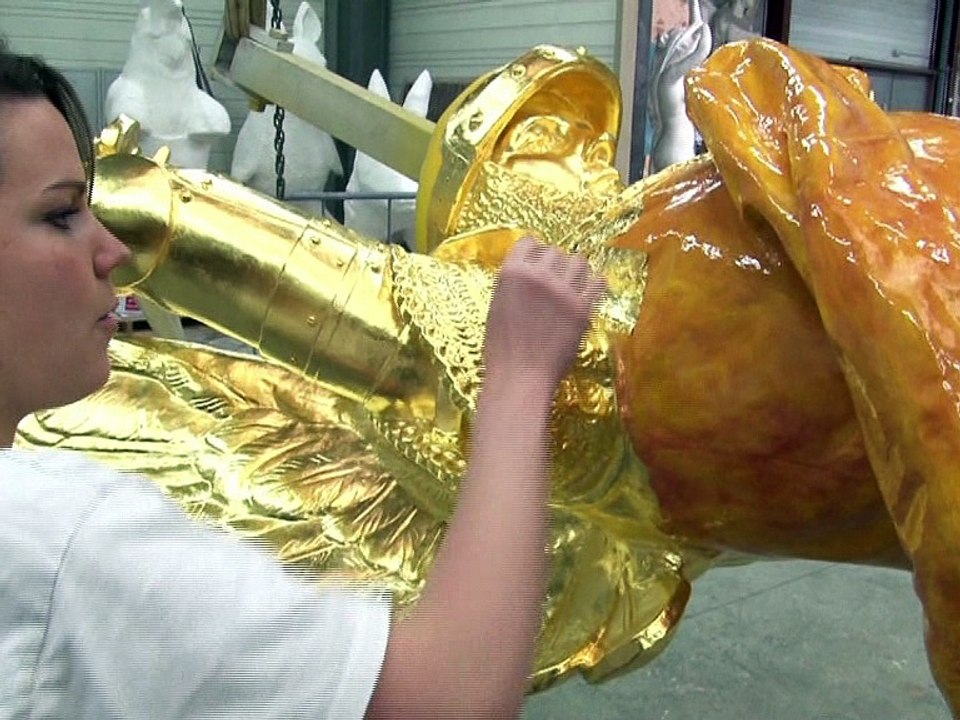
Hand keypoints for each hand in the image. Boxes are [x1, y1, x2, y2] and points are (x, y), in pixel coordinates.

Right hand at [482, 237, 605, 397]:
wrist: (521, 377)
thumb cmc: (501, 349)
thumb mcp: (497, 307)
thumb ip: (514, 285)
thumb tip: (532, 273)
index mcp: (512, 272)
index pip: (528, 242)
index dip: (535, 249)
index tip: (539, 259)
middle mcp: (538, 274)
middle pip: (555, 251)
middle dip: (555, 263)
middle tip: (555, 278)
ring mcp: (562, 290)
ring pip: (579, 262)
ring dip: (576, 270)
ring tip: (573, 283)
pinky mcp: (582, 307)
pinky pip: (598, 282)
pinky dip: (596, 283)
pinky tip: (592, 289)